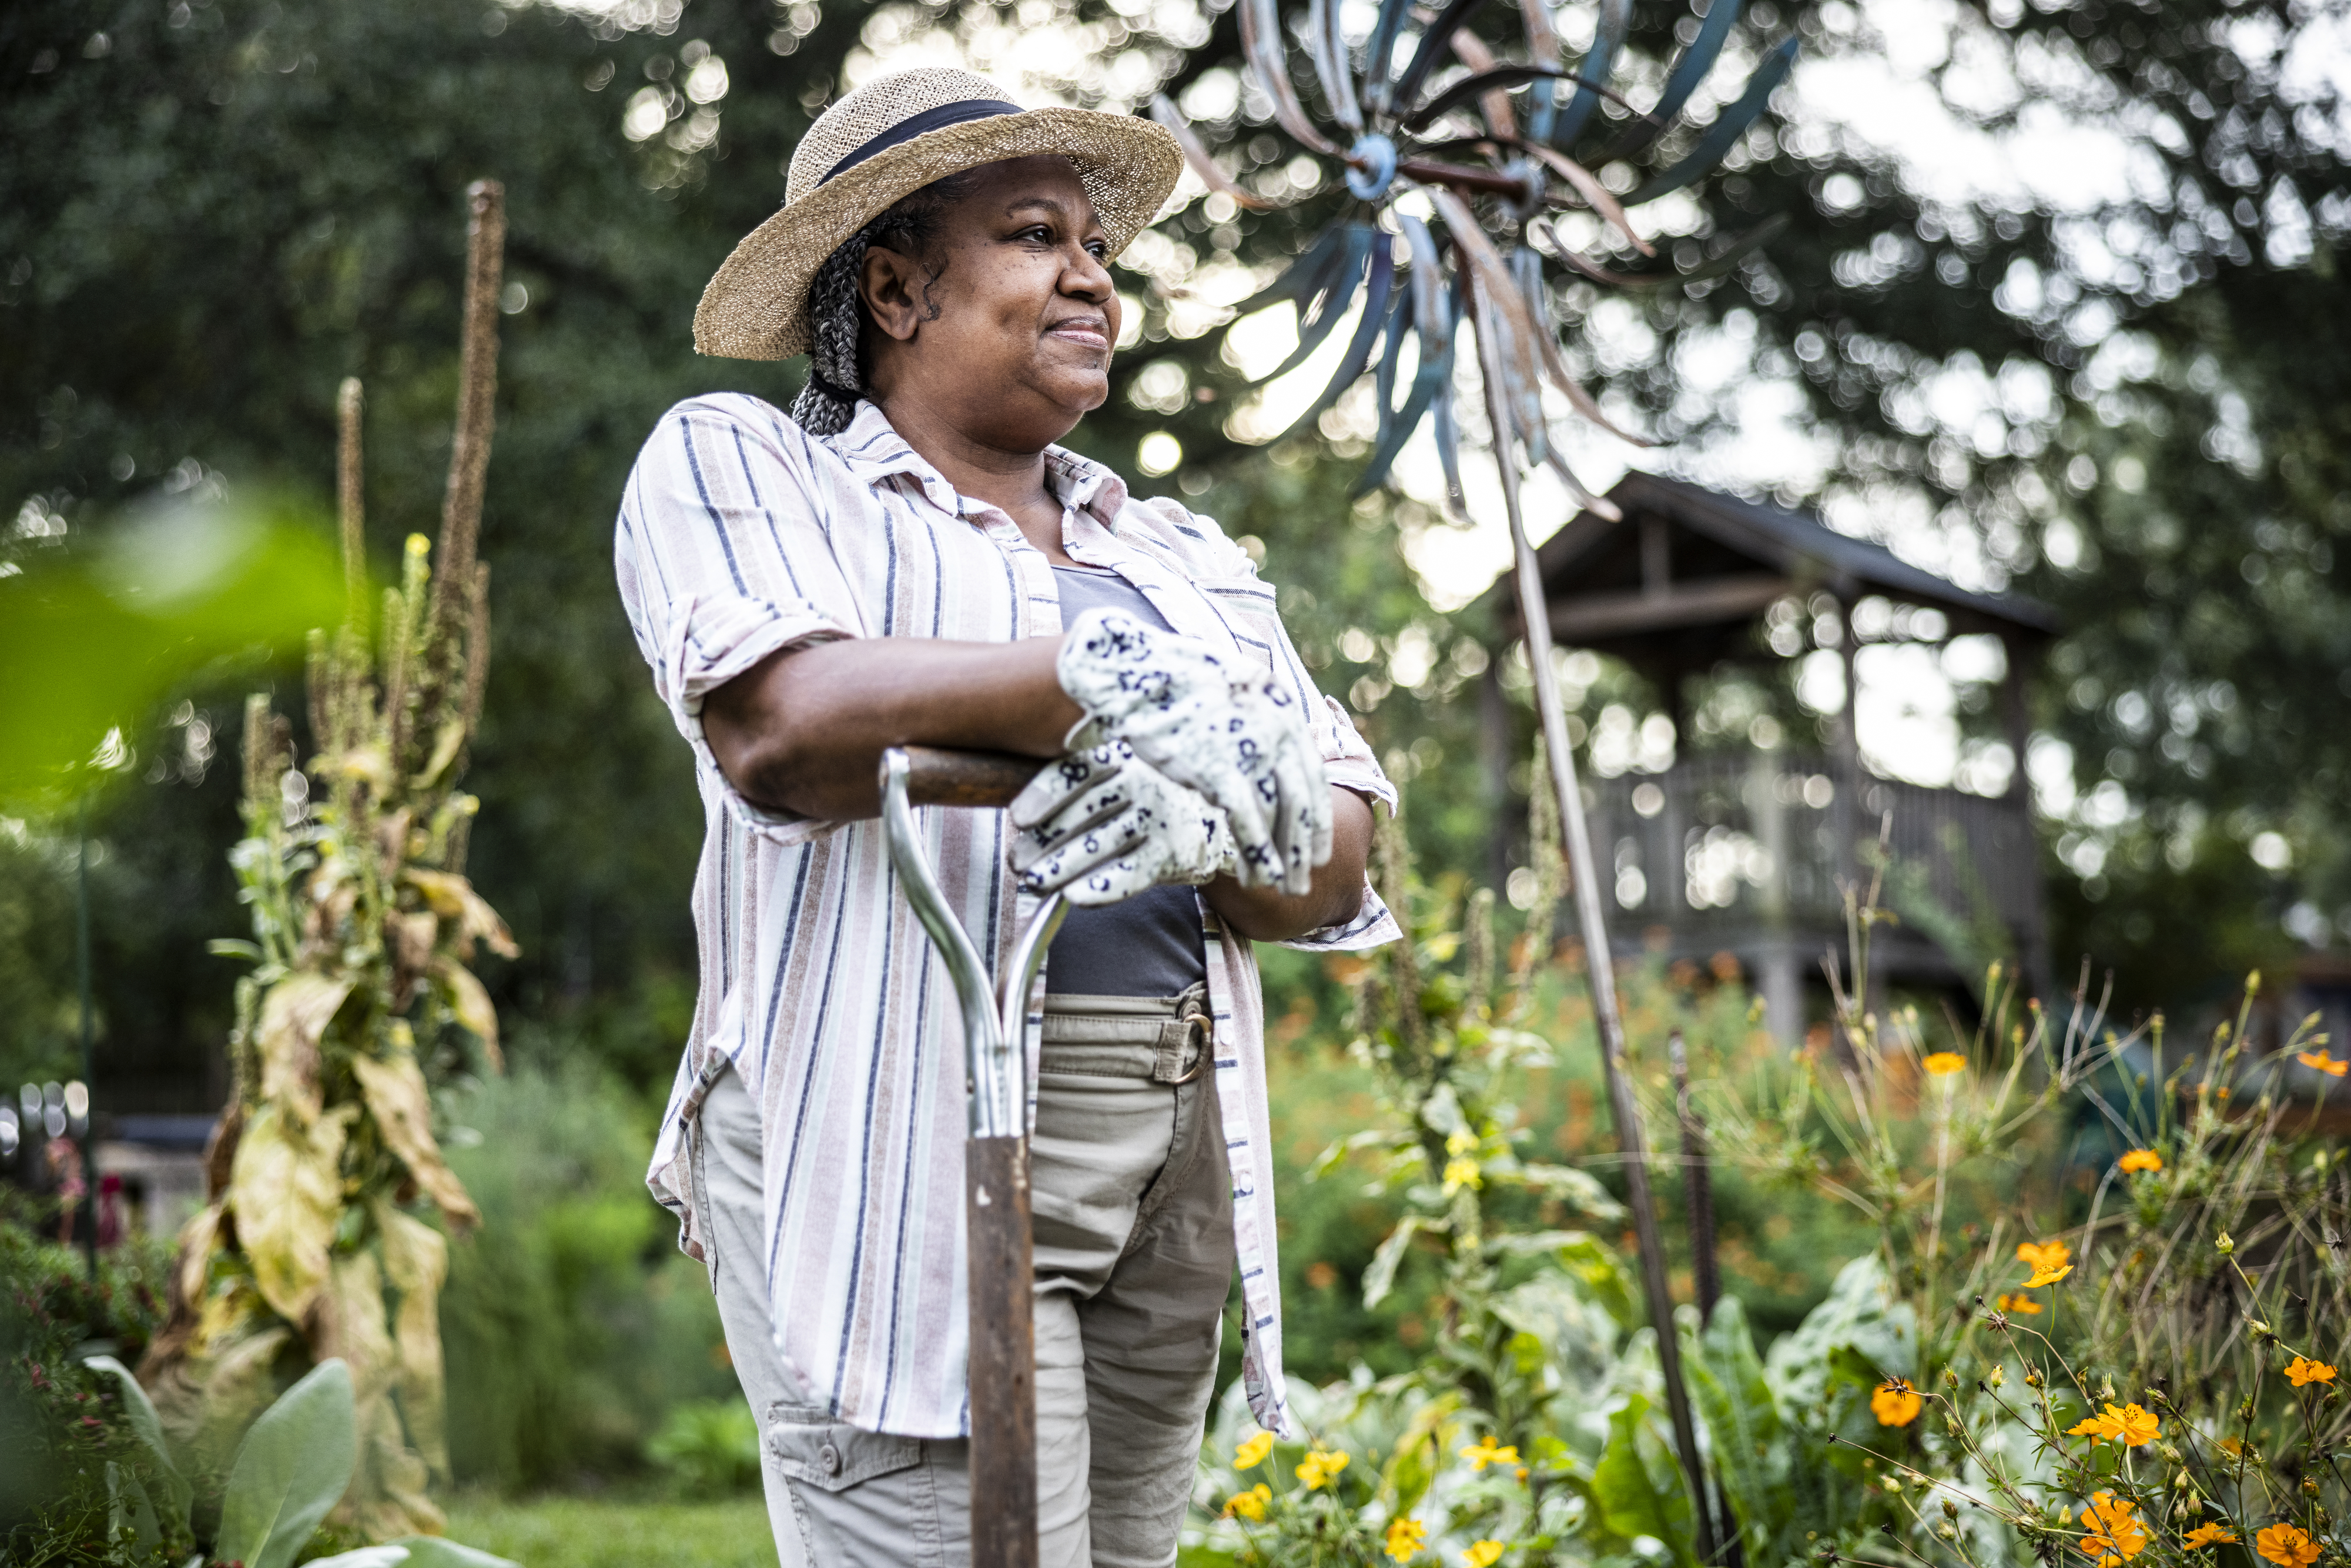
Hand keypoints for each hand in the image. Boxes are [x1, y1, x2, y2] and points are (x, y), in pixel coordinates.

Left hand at [1008, 738, 1234, 906]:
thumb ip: (1076, 788)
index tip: (1020, 820)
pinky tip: (1075, 897)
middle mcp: (1143, 780)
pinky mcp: (1173, 852)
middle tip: (1019, 864)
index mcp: (1121, 755)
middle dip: (1045, 842)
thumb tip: (1021, 823)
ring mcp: (1160, 815)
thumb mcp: (1115, 778)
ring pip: (1102, 844)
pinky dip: (1101, 888)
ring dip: (1062, 868)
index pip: (1078, 771)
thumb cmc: (1142, 801)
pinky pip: (1131, 873)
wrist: (1206, 820)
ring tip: (1036, 883)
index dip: (1045, 795)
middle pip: (1084, 812)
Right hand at [1056, 608, 1331, 893]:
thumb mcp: (1226, 686)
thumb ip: (1252, 715)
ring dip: (1282, 857)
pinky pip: (1249, 823)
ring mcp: (1249, 748)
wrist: (1128, 673)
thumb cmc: (1167, 681)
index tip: (1318, 850)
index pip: (1312, 773)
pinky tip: (1257, 878)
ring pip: (1280, 816)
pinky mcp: (1218, 769)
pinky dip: (1257, 854)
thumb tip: (1269, 744)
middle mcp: (1275, 725)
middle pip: (1302, 800)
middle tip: (1304, 880)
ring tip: (1281, 886)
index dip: (1318, 817)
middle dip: (1305, 846)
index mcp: (1280, 703)